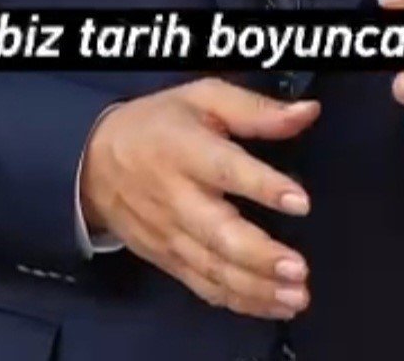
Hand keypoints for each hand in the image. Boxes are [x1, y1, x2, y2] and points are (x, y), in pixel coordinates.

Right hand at [79, 77, 319, 318]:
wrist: (94, 162)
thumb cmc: (159, 123)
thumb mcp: (203, 97)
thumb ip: (256, 109)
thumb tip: (309, 112)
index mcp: (187, 149)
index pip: (226, 169)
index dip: (264, 186)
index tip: (301, 202)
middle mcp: (177, 197)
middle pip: (219, 233)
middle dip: (260, 256)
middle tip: (299, 268)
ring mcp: (171, 235)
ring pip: (214, 268)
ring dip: (256, 288)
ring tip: (296, 296)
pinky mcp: (167, 259)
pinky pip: (204, 286)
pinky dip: (239, 301)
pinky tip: (272, 306)